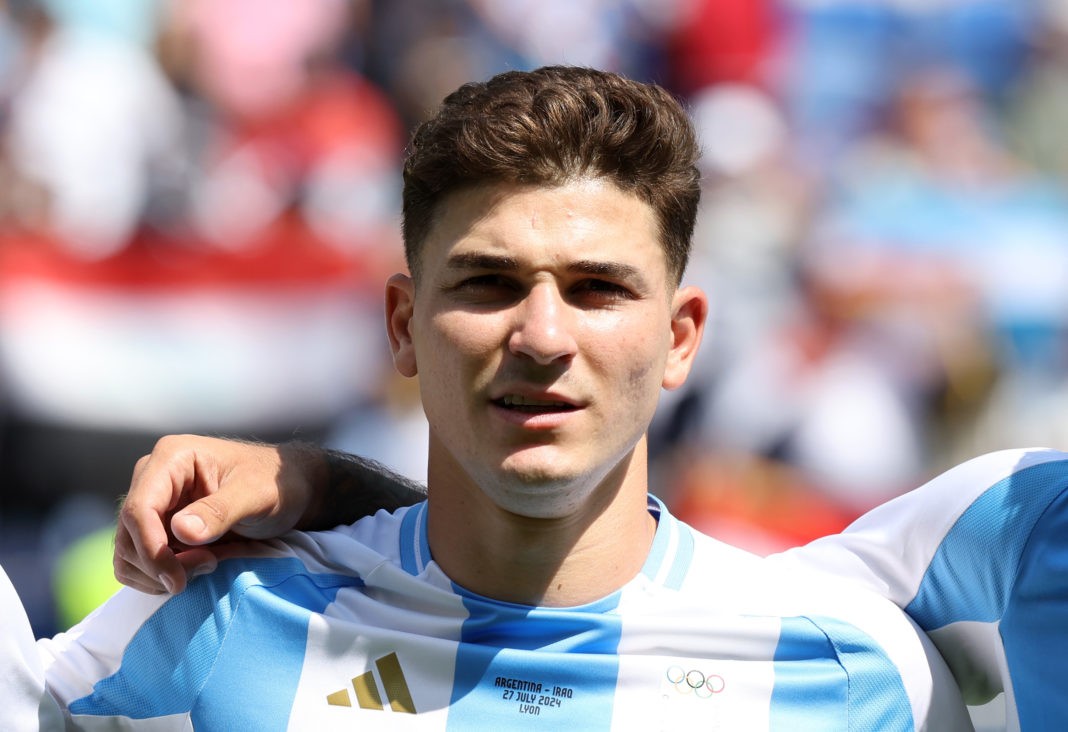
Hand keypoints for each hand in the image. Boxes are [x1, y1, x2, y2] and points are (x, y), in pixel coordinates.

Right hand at [114, 435, 312, 594]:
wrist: (287, 489)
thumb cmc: (275, 483)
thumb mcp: (256, 494)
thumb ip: (220, 511)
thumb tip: (180, 531)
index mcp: (172, 458)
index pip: (139, 509)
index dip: (151, 549)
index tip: (177, 578)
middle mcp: (153, 478)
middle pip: (128, 534)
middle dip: (161, 563)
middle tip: (208, 565)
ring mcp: (153, 504)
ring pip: (129, 553)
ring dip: (160, 573)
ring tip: (208, 564)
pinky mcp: (156, 527)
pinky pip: (139, 562)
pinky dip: (160, 576)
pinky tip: (196, 568)